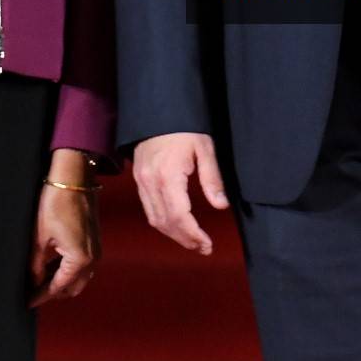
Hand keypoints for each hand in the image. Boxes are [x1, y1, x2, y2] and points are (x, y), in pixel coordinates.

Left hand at [29, 150, 100, 306]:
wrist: (74, 177)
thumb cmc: (56, 203)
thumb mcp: (40, 237)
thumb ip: (36, 264)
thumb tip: (32, 281)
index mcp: (79, 260)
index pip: (57, 287)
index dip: (40, 296)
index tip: (27, 302)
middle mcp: (92, 258)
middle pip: (72, 288)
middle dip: (53, 292)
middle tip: (32, 292)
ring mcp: (96, 250)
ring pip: (79, 277)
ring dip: (61, 281)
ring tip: (39, 279)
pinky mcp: (94, 241)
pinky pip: (83, 264)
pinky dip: (68, 269)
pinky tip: (51, 265)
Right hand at [133, 133, 228, 254]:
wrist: (157, 112)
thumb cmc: (184, 129)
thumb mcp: (204, 148)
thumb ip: (212, 178)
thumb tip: (221, 206)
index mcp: (168, 176)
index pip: (179, 216)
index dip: (193, 234)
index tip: (207, 244)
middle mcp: (151, 183)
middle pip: (166, 223)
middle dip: (185, 240)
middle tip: (204, 248)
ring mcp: (142, 183)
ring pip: (155, 220)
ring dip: (173, 235)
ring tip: (193, 242)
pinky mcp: (139, 181)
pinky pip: (149, 210)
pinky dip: (163, 223)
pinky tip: (177, 227)